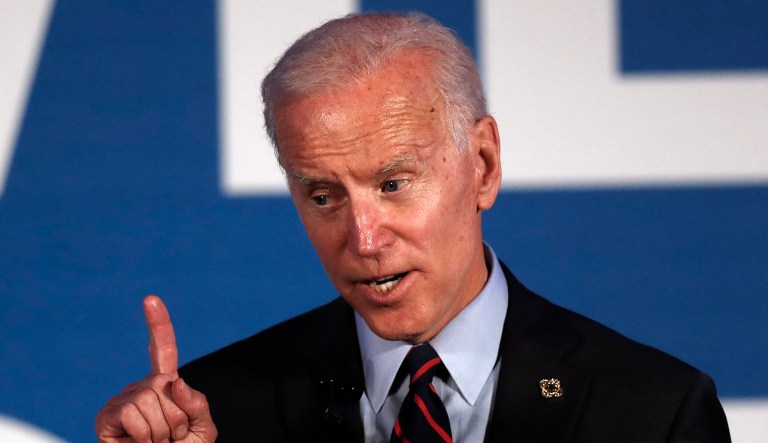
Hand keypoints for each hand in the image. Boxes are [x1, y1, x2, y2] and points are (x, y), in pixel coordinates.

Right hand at [95, 296, 217, 441]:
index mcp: (165, 385)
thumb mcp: (203, 427)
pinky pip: (132, 413)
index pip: (162, 350)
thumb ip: (197, 403)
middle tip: (172, 438)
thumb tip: (174, 380)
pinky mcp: (106, 417)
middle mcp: (141, 388)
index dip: (158, 324)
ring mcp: (121, 401)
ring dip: (162, 429)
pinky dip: (144, 435)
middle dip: (177, 416)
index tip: (150, 299)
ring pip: (148, 399)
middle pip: (164, 384)